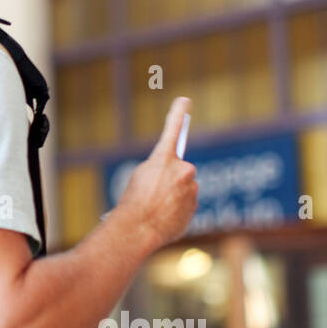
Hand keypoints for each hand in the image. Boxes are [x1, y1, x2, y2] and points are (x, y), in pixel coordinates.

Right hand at [115, 97, 198, 248]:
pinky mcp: (194, 207)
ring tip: (157, 208)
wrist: (138, 227)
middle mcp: (183, 170)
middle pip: (180, 171)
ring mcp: (191, 189)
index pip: (172, 130)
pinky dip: (177, 210)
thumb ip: (159, 170)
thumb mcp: (140, 177)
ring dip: (175, 195)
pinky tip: (164, 218)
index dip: (178, 114)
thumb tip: (171, 178)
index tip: (184, 100)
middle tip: (155, 192)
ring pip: (185, 189)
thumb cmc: (132, 201)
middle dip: (172, 179)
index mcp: (165, 158)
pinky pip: (186, 205)